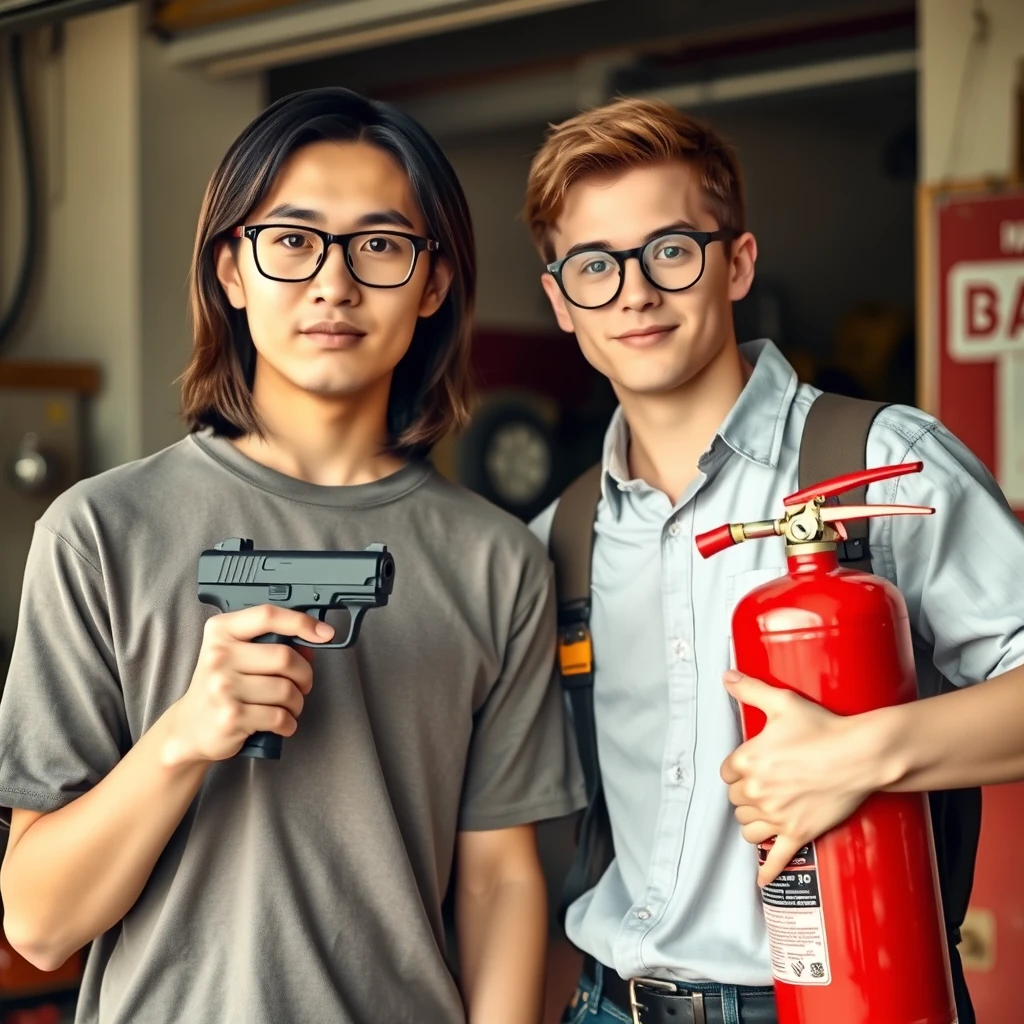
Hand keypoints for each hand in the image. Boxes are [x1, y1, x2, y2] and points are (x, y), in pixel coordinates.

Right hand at [162, 606, 334, 765]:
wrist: (190, 727)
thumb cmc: (222, 686)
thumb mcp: (237, 654)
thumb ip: (271, 643)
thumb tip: (314, 640)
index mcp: (221, 631)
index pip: (268, 615)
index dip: (302, 622)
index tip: (324, 633)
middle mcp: (219, 656)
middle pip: (285, 657)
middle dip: (304, 674)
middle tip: (302, 684)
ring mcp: (223, 687)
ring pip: (286, 690)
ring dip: (297, 702)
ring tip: (288, 706)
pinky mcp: (231, 716)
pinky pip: (280, 716)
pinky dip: (289, 723)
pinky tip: (282, 723)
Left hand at [720, 671, 882, 885]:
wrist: (860, 755)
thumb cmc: (822, 727)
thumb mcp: (782, 702)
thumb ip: (750, 688)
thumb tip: (727, 676)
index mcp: (748, 761)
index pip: (726, 773)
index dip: (737, 770)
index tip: (748, 768)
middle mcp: (758, 791)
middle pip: (736, 801)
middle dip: (745, 795)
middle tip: (762, 787)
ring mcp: (777, 815)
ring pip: (747, 828)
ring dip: (751, 822)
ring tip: (762, 815)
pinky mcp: (798, 833)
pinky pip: (776, 858)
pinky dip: (767, 871)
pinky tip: (761, 880)